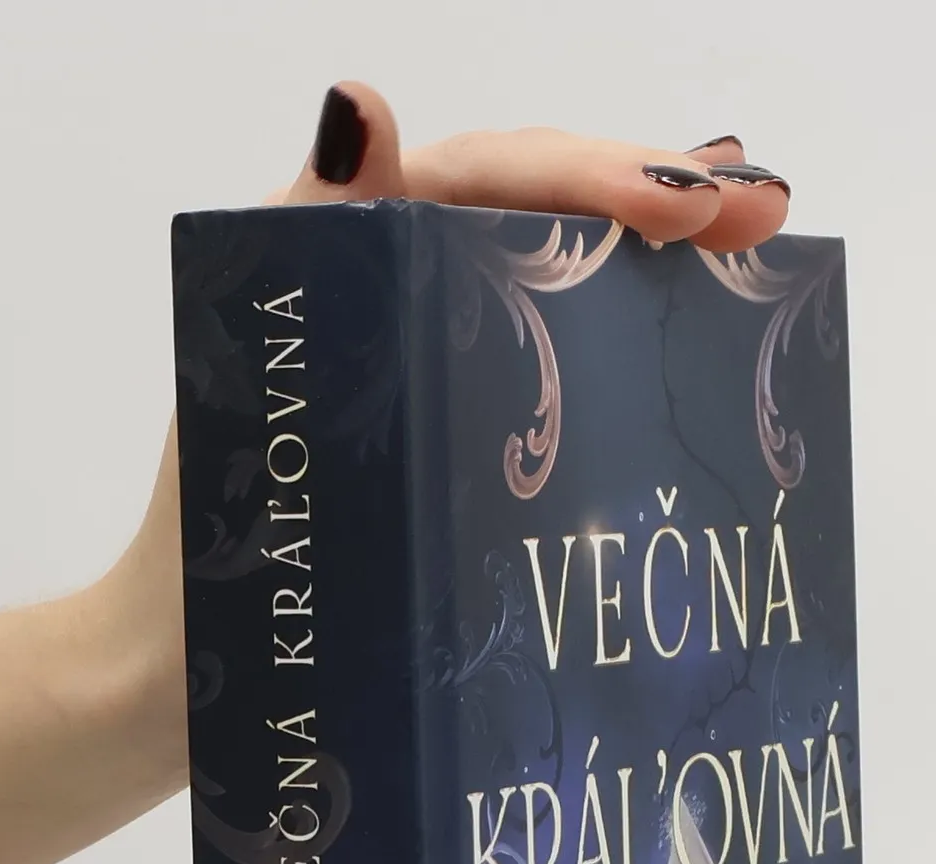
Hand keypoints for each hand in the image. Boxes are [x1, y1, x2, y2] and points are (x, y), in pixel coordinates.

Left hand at [0, 89, 792, 863]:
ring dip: (650, 268)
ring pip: (548, 289)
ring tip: (750, 249)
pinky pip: (537, 378)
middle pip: (534, 215)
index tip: (691, 210)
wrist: (175, 685)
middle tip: (761, 215)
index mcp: (338, 265)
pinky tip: (684, 353)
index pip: (484, 181)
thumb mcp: (240, 391)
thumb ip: (299, 245)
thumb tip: (362, 105)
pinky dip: (614, 356)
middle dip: (651, 201)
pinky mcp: (442, 451)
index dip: (595, 178)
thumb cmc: (197, 557)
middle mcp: (385, 304)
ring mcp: (421, 378)